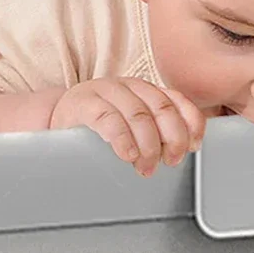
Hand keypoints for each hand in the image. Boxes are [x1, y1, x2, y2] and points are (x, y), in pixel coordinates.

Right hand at [49, 77, 205, 176]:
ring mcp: (105, 91)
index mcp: (145, 90)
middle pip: (162, 108)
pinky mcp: (84, 103)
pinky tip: (127, 155)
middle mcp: (129, 85)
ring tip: (146, 166)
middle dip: (172, 138)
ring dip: (148, 145)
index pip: (177, 100)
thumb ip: (157, 131)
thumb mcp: (133, 125)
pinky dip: (122, 139)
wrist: (59, 118)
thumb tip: (187, 150)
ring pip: (138, 114)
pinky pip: (108, 119)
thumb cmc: (100, 127)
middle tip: (169, 162)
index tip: (193, 146)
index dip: (190, 123)